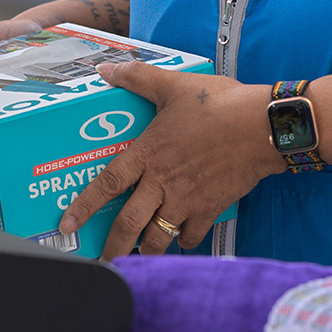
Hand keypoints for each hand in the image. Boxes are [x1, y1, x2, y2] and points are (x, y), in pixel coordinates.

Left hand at [60, 61, 282, 258]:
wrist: (264, 127)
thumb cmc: (221, 104)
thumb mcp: (174, 85)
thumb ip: (137, 77)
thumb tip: (106, 69)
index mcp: (149, 154)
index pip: (107, 185)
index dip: (84, 207)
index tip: (68, 225)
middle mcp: (163, 183)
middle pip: (129, 226)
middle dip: (112, 248)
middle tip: (102, 262)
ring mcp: (188, 200)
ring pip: (159, 238)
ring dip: (146, 251)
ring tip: (137, 258)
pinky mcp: (211, 209)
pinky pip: (192, 237)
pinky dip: (183, 242)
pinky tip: (180, 239)